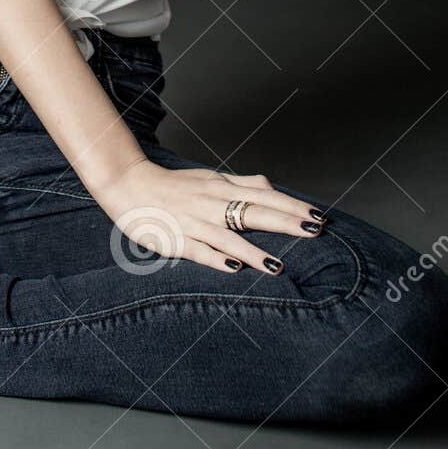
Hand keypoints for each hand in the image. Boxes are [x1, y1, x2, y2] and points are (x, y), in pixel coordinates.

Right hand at [94, 158, 327, 275]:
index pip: (265, 195)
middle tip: (315, 232)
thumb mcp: (210, 179)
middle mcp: (211, 203)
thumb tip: (271, 187)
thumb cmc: (172, 185)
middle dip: (285, 222)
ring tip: (277, 265)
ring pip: (227, 235)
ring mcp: (193, 221)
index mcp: (222, 188)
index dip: (292, 205)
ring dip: (253, 251)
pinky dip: (216, 258)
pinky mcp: (175, 238)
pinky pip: (198, 250)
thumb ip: (241, 184)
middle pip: (253, 211)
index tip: (319, 216)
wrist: (128, 184)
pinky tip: (233, 269)